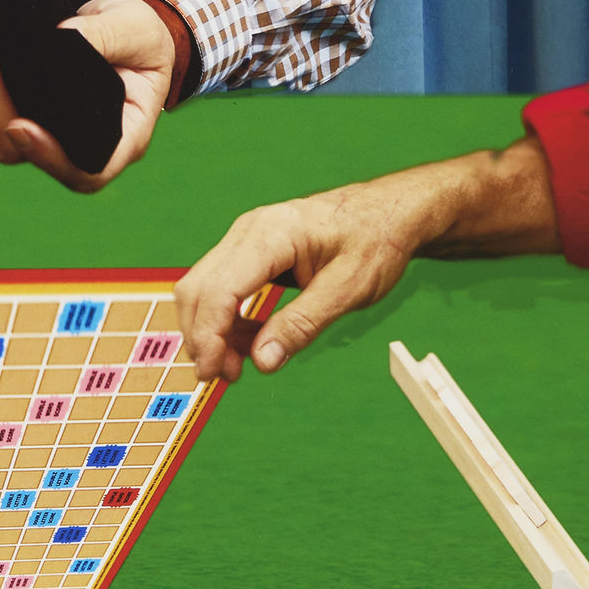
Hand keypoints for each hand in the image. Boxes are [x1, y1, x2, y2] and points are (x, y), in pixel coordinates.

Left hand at [0, 0, 173, 192]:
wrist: (122, 26)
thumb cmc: (141, 36)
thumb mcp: (136, 29)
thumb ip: (105, 35)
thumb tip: (58, 39)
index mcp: (124, 136)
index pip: (87, 170)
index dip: (50, 159)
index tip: (19, 127)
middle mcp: (82, 144)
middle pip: (28, 153)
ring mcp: (50, 132)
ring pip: (3, 137)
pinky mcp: (28, 112)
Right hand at [175, 184, 424, 384]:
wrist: (391, 212)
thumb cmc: (376, 240)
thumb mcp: (348, 289)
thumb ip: (302, 325)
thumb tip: (262, 362)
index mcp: (273, 234)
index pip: (218, 290)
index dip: (209, 336)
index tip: (216, 373)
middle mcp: (249, 231)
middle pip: (197, 289)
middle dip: (203, 338)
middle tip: (226, 376)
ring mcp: (245, 238)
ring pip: (203, 289)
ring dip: (212, 332)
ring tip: (239, 365)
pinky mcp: (249, 251)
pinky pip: (221, 287)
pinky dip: (226, 320)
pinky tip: (249, 343)